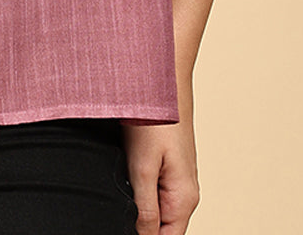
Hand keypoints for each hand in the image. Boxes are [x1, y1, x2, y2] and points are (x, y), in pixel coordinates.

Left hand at [119, 78, 199, 233]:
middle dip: (139, 223)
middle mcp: (185, 192)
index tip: (120, 223)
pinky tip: (126, 174)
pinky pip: (155, 189)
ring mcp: (178, 178)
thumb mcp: (143, 167)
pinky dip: (139, 189)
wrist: (163, 82)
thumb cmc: (155, 119)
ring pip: (157, 208)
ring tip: (123, 183)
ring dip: (138, 206)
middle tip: (117, 201)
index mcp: (183, 199)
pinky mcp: (168, 165)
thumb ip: (145, 208)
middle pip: (162, 227)